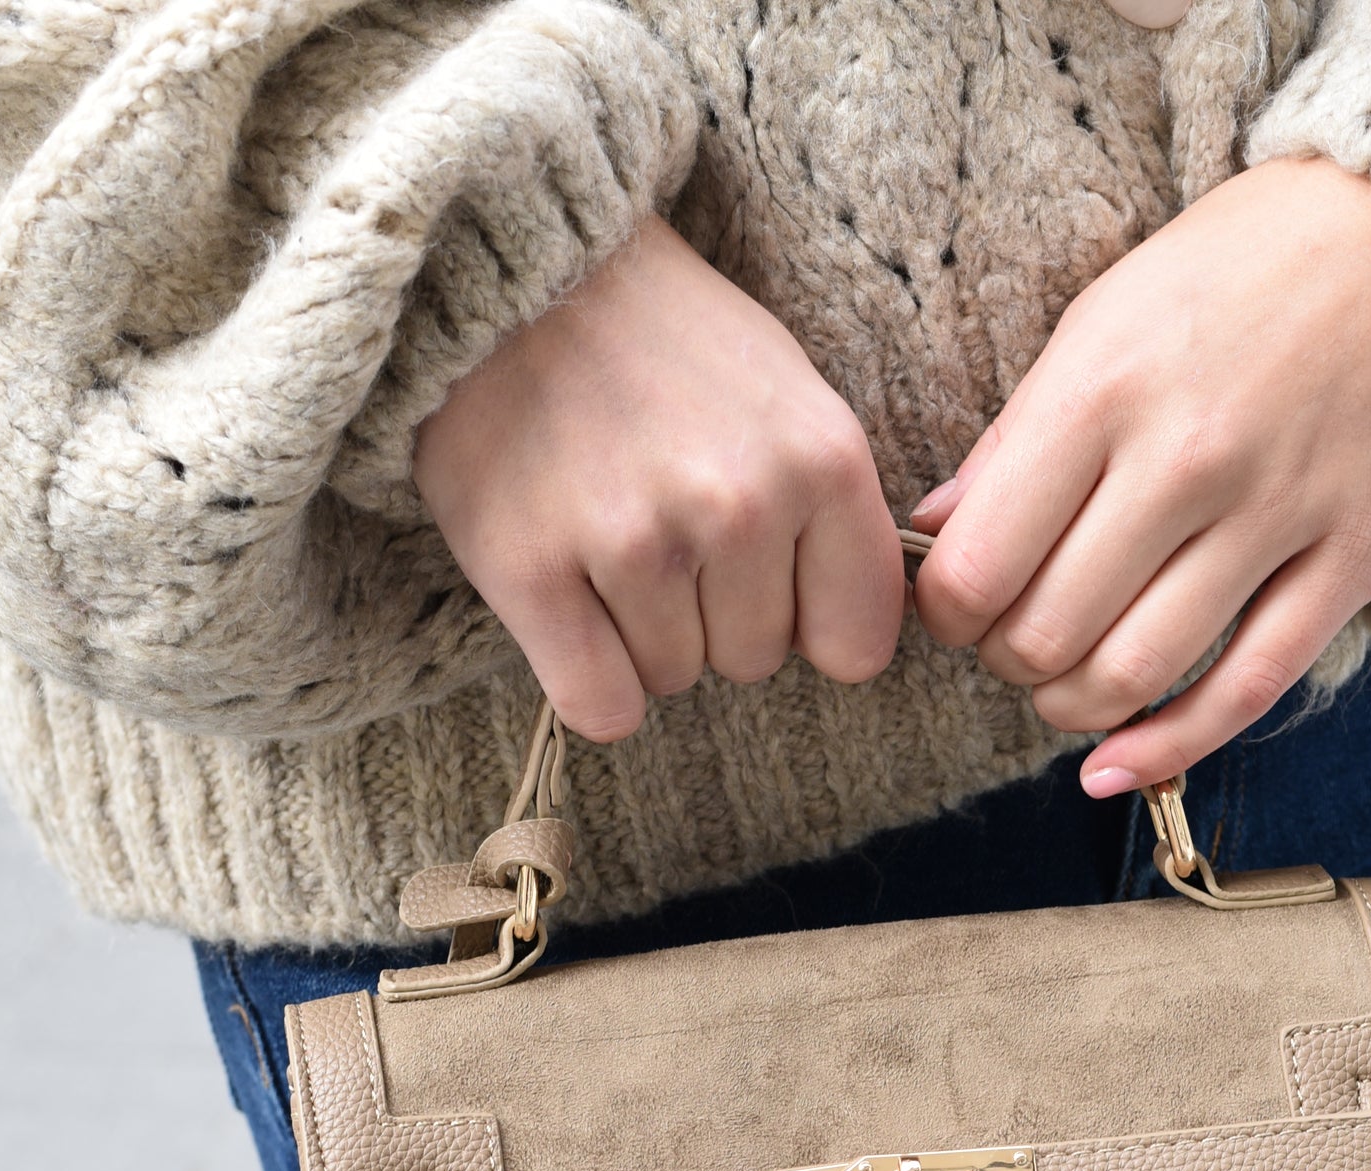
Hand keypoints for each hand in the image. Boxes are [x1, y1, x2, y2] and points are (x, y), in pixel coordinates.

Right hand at [414, 217, 904, 741]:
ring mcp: (634, 541)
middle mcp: (738, 504)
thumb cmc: (660, 342)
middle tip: (658, 518)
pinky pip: (598, 705)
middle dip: (711, 616)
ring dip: (638, 632)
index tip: (764, 575)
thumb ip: (834, 513)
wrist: (511, 265)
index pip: (855, 646)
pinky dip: (587, 680)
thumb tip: (859, 640)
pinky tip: (569, 602)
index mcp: (821, 460)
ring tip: (602, 527)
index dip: (807, 622)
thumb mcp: (786, 394)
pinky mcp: (534, 571)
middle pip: (753, 663)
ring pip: (670, 680)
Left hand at [909, 158, 1370, 795]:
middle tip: (1016, 642)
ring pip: (1135, 676)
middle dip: (1008, 662)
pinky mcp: (1349, 561)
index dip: (948, 614)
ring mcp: (1276, 515)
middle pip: (1049, 636)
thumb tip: (933, 526)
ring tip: (1067, 685)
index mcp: (1104, 389)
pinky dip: (1165, 749)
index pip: (980, 566)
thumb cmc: (1236, 275)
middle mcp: (1187, 458)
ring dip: (1075, 707)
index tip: (959, 607)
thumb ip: (1018, 436)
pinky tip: (1116, 766)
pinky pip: (1245, 693)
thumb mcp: (1103, 319)